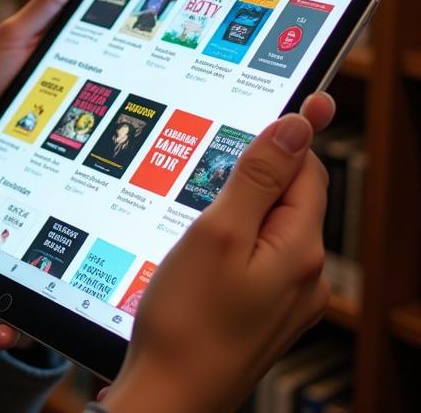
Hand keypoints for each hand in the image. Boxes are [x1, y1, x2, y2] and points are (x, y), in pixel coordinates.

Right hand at [97, 93, 336, 412]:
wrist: (170, 397)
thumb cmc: (187, 321)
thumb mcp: (217, 232)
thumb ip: (258, 177)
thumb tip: (296, 125)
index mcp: (300, 251)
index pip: (306, 170)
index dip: (292, 132)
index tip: (302, 93)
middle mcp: (305, 276)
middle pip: (292, 196)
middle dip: (261, 168)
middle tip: (223, 146)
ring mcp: (286, 298)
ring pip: (272, 225)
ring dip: (244, 202)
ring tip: (204, 200)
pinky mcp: (263, 312)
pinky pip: (259, 255)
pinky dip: (236, 235)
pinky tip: (202, 244)